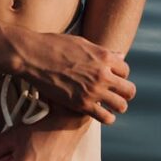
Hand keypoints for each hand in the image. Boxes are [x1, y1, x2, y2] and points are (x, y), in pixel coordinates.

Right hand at [20, 32, 135, 123]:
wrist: (31, 55)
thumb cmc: (53, 45)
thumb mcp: (81, 42)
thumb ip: (102, 52)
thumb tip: (119, 56)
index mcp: (104, 56)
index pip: (126, 70)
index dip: (119, 74)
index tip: (110, 77)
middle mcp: (103, 74)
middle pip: (129, 90)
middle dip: (123, 92)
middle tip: (114, 93)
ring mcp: (93, 90)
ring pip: (121, 106)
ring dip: (117, 106)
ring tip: (108, 104)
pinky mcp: (81, 104)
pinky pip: (106, 117)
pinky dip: (107, 117)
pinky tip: (100, 112)